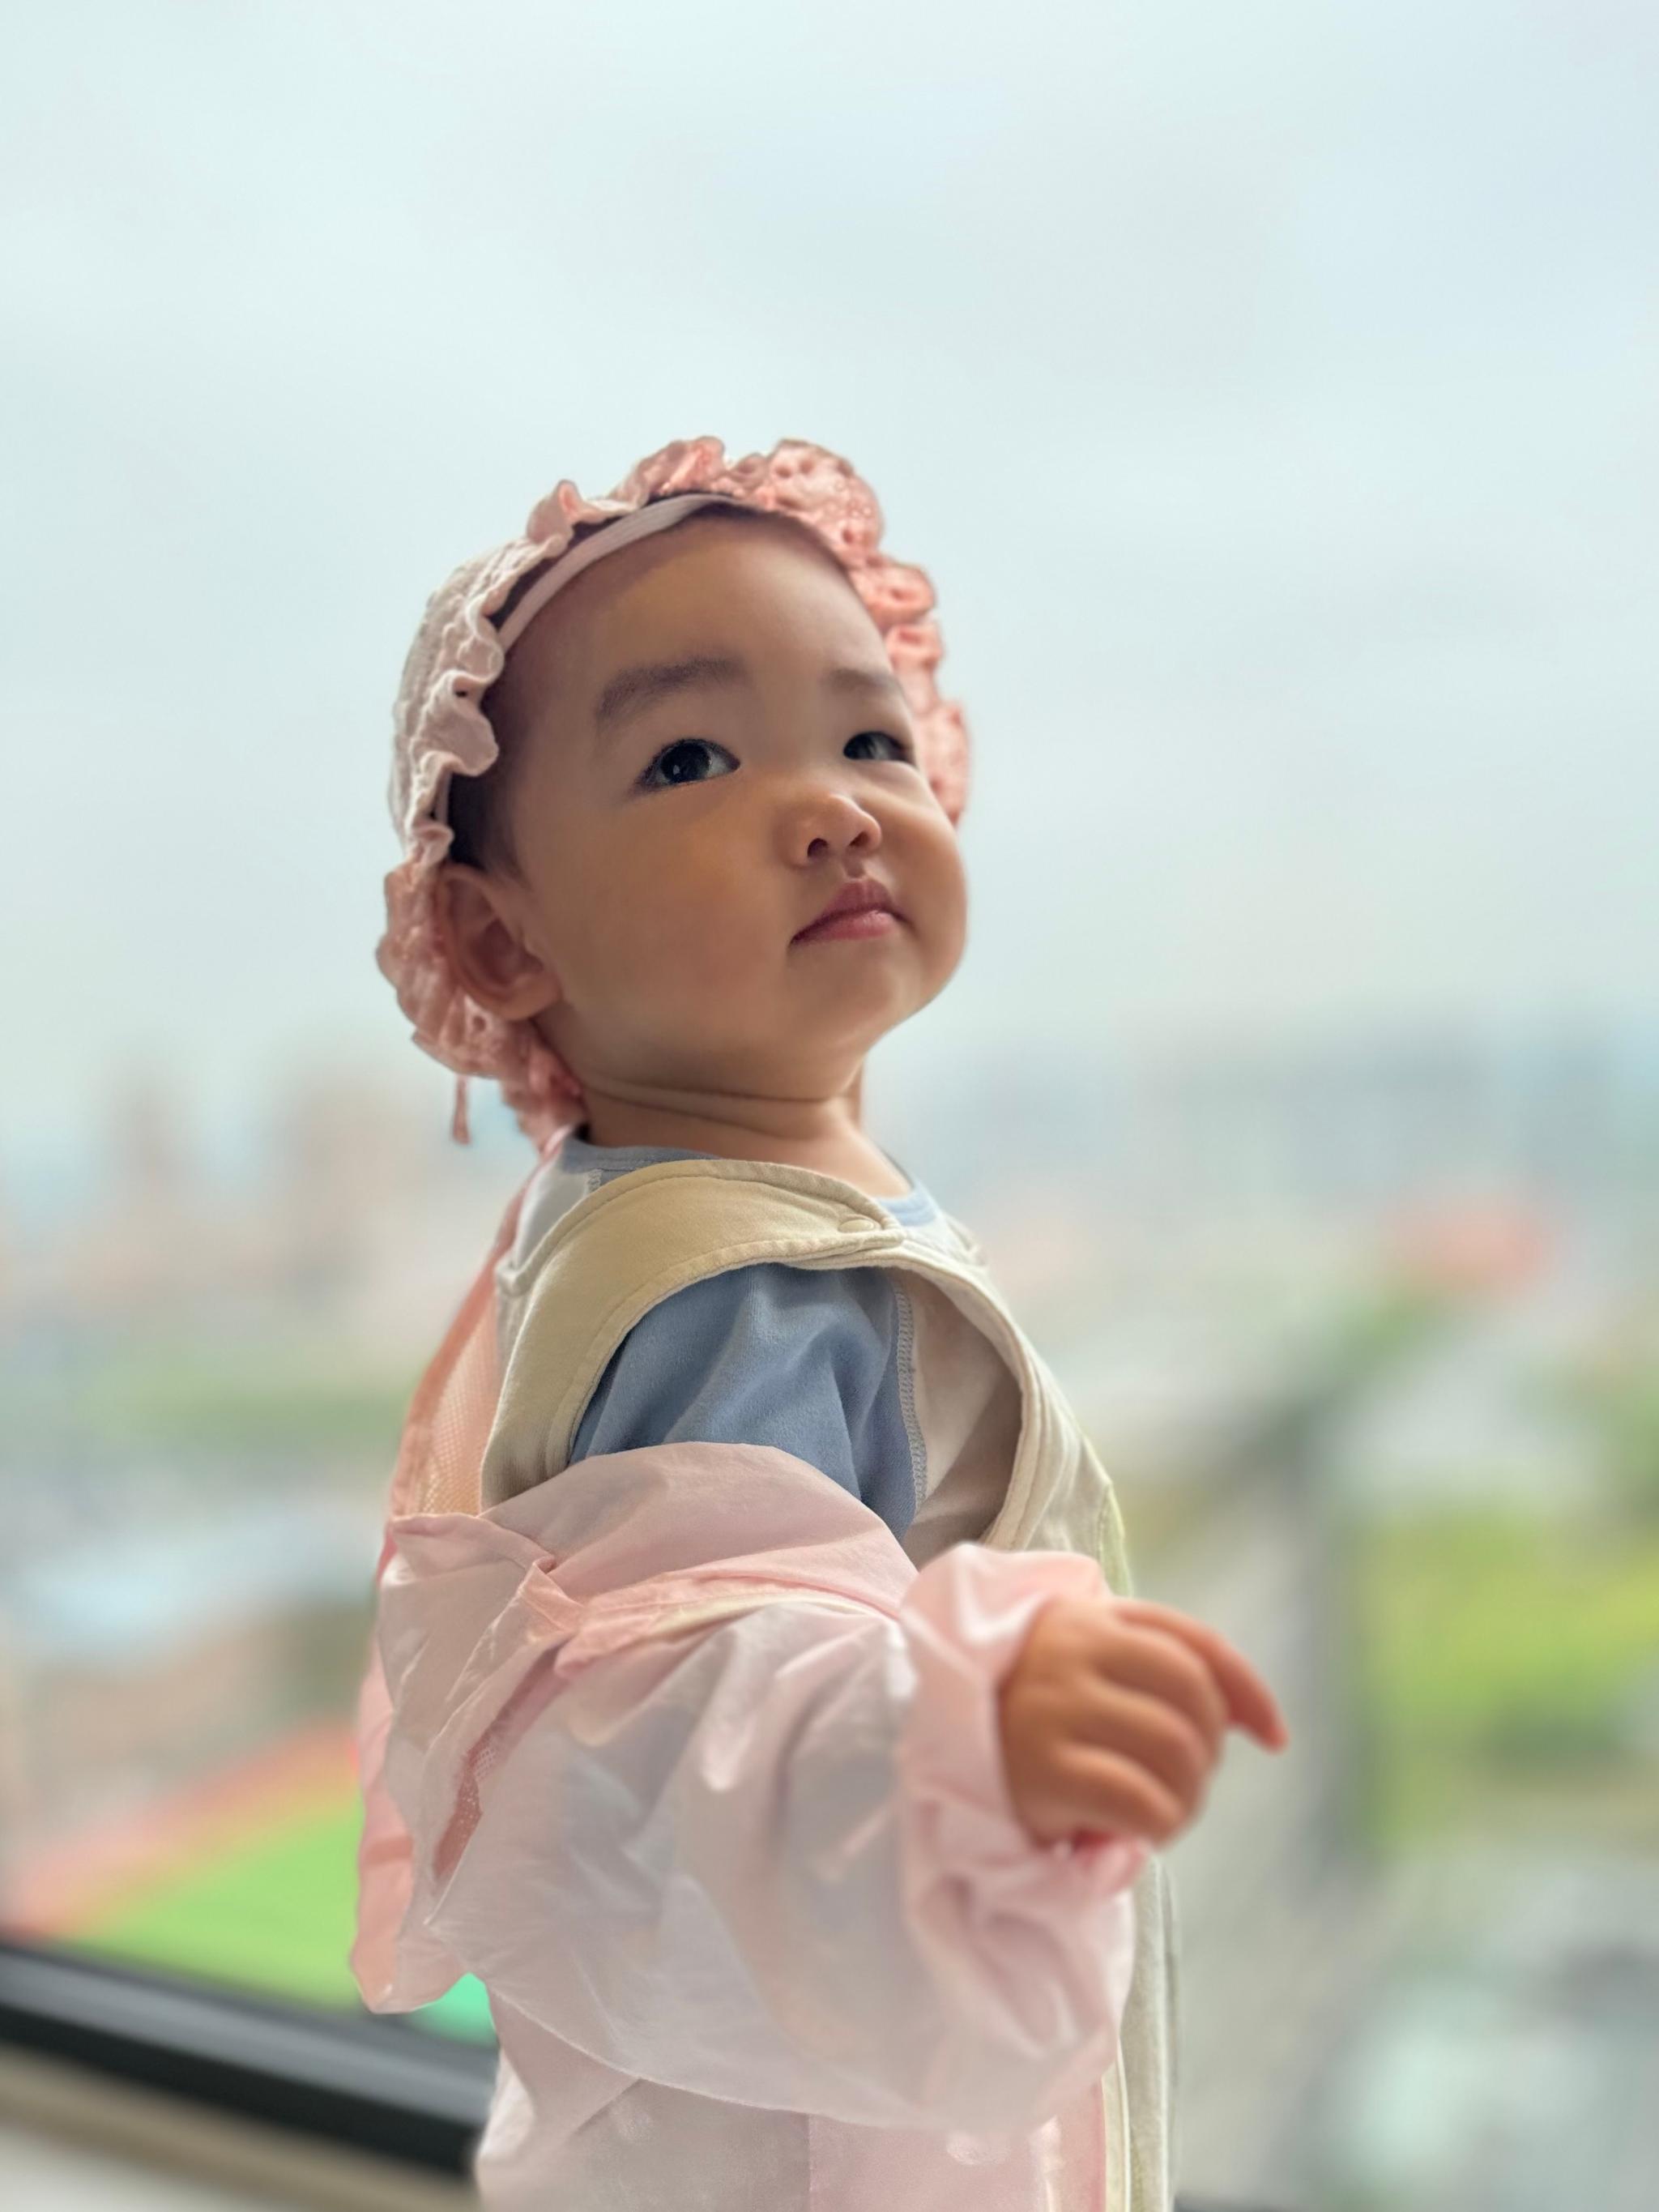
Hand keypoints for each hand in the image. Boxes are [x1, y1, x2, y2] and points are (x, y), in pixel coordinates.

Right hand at [995, 1594, 1289, 1849]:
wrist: (926, 1759)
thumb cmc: (1024, 1723)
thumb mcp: (1085, 1677)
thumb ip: (1158, 1676)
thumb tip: (1265, 1727)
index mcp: (1086, 1618)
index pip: (1193, 1643)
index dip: (1247, 1690)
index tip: (1274, 1738)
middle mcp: (1071, 1650)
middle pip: (1194, 1699)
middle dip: (1209, 1754)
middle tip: (1182, 1787)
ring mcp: (1054, 1706)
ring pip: (1177, 1750)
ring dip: (1188, 1797)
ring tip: (1160, 1814)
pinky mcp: (1044, 1771)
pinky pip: (1143, 1802)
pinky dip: (1160, 1827)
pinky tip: (1137, 1838)